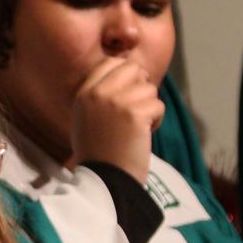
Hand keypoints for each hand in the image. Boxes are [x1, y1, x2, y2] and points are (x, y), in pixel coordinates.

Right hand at [68, 57, 163, 182]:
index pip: (111, 63)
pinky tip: (142, 135)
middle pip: (134, 69)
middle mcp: (98, 93)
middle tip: (135, 110)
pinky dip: (156, 121)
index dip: (126, 75)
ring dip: (149, 107)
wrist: (104, 179)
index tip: (127, 95)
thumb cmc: (98, 152)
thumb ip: (102, 94)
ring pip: (149, 89)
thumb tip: (131, 72)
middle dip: (141, 87)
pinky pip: (158, 106)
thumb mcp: (88, 117)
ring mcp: (116, 102)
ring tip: (136, 128)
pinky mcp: (135, 114)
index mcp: (84, 93)